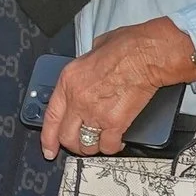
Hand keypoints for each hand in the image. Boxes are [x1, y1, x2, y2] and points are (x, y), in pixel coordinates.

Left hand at [38, 17, 195, 159]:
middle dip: (72, 145)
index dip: (48, 137)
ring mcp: (95, 113)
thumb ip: (85, 68)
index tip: (49, 148)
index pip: (51, 116)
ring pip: (85, 145)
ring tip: (98, 143)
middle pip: (66, 135)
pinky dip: (113, 147)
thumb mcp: (93, 50)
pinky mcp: (116, 123)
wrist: (147, 54)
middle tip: (79, 146)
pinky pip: (108, 146)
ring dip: (91, 147)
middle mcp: (78, 100)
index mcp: (69, 81)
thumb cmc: (127, 47)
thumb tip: (88, 74)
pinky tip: (117, 141)